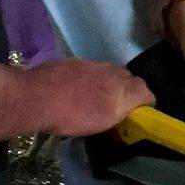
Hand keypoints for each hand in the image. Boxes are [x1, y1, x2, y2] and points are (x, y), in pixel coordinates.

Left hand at [13, 58, 152, 137]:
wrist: (36, 96)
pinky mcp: (75, 61)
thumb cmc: (73, 115)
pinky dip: (91, 80)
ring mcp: (93, 63)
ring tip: (96, 99)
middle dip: (128, 93)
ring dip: (109, 84)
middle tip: (117, 109)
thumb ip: (121, 115)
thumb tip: (127, 116)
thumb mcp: (102, 124)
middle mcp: (113, 71)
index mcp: (124, 89)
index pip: (147, 93)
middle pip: (130, 80)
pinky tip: (77, 91)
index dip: (146, 105)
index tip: (137, 117)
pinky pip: (91, 70)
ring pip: (110, 73)